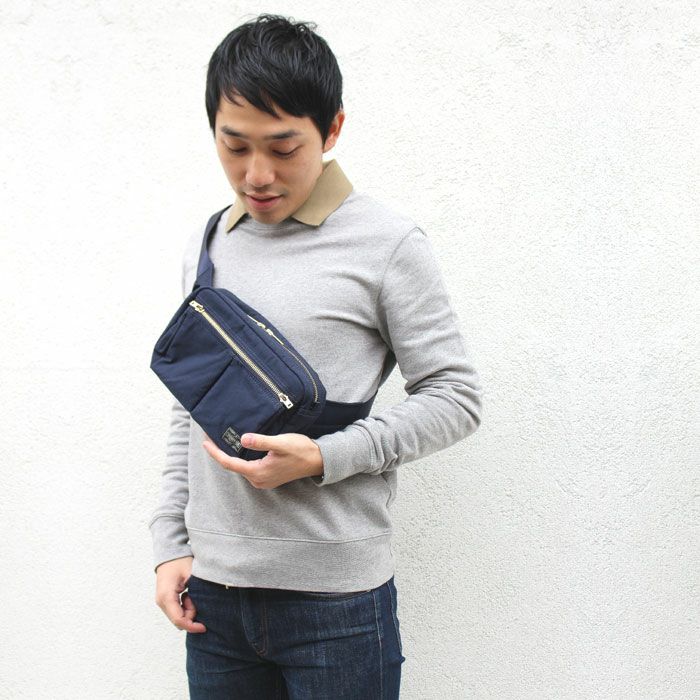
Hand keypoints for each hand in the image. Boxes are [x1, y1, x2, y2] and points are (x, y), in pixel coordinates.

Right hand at [154, 556, 206, 633]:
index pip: (179, 620)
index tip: (204, 627)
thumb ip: (197, 592)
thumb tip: (205, 607)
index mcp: (166, 596)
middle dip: (191, 614)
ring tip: (191, 592)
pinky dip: (185, 606)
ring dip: (188, 609)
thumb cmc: (180, 561)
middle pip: (178, 620)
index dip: (192, 626)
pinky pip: (176, 610)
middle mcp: (161, 601)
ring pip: (178, 616)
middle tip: (196, 597)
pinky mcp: (164, 600)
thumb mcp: (192, 574)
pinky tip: (188, 594)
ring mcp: (161, 601)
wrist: (170, 552)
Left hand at [202, 432, 323, 488]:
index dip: (215, 452)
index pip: (229, 463)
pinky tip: (239, 448)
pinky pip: (248, 468)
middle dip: (220, 452)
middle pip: (232, 466)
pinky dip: (240, 458)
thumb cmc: (300, 450)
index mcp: (258, 472)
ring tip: (222, 440)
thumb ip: (261, 442)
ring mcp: (263, 480)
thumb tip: (242, 439)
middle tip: (211, 437)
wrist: (317, 460)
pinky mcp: (268, 477)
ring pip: (240, 467)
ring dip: (230, 455)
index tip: (204, 442)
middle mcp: (258, 480)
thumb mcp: (280, 443)